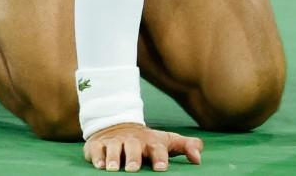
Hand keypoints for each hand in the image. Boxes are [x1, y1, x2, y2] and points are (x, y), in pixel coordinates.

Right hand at [83, 122, 202, 171]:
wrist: (117, 126)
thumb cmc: (147, 141)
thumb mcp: (167, 141)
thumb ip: (186, 146)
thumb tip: (199, 159)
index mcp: (150, 141)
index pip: (157, 148)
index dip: (160, 158)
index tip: (161, 168)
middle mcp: (132, 141)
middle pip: (133, 147)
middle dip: (133, 157)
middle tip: (134, 169)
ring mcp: (114, 142)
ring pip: (114, 148)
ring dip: (114, 158)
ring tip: (114, 169)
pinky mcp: (98, 145)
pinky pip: (97, 150)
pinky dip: (98, 157)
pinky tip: (100, 165)